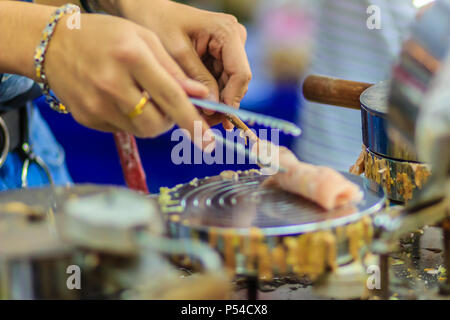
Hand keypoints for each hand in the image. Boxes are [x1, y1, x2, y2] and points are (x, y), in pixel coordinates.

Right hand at [45, 13, 211, 146]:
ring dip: (152, 121)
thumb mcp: (144, 39)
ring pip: (141, 130)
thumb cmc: (104, 36)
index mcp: (130, 57)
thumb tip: (200, 96)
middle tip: (167, 103)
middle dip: (170, 120)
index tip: (207, 142)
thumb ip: (174, 69)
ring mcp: (96, 105)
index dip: (192, 121)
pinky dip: (131, 120)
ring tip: (143, 97)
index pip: (170, 97)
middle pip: (157, 123)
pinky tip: (121, 99)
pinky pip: (122, 129)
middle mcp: (111, 84)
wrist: (53, 44)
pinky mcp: (87, 118)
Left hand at [115, 0, 251, 129]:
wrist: (148, 10)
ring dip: (216, 103)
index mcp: (227, 32)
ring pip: (230, 86)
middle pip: (237, 83)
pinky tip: (197, 107)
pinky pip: (221, 82)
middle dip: (222, 104)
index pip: (240, 74)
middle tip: (203, 125)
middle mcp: (235, 39)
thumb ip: (198, 79)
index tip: (216, 118)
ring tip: (197, 119)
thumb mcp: (176, 53)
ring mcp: (230, 48)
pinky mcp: (222, 56)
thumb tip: (215, 108)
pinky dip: (210, 96)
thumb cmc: (158, 23)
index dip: (231, 100)